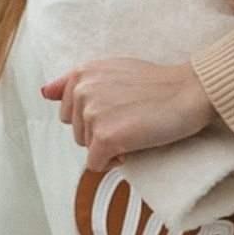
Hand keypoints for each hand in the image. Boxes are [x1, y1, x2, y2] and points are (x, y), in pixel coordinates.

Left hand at [42, 57, 221, 170]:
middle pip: (76, 131)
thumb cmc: (157, 84)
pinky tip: (134, 145)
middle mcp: (81, 90)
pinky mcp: (104, 137)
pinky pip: (96, 164)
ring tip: (135, 128)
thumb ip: (74, 81)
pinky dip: (114, 162)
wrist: (190, 92)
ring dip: (109, 146)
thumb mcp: (111, 70)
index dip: (95, 117)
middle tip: (130, 119)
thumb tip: (43, 92)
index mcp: (82, 72)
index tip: (118, 110)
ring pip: (86, 148)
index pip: (69, 111)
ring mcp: (91, 114)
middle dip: (100, 132)